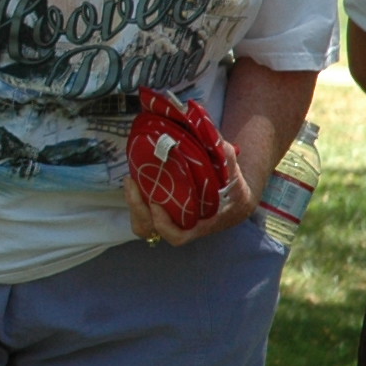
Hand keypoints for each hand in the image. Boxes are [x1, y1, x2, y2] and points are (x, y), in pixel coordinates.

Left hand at [123, 124, 258, 246]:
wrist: (235, 197)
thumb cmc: (232, 185)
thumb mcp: (231, 169)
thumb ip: (222, 153)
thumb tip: (207, 129)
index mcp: (200, 222)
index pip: (178, 236)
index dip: (164, 225)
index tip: (156, 205)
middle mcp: (181, 225)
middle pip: (151, 230)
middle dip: (138, 209)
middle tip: (133, 182)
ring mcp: (168, 220)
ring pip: (142, 224)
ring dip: (133, 205)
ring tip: (130, 180)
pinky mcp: (160, 210)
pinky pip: (142, 212)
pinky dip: (135, 198)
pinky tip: (134, 177)